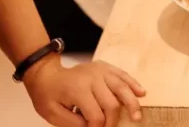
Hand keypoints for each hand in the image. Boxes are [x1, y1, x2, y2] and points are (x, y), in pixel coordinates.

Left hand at [24, 55, 144, 126]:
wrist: (46, 75)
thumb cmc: (47, 97)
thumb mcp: (53, 115)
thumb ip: (73, 124)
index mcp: (78, 90)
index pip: (95, 115)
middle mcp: (92, 78)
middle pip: (111, 102)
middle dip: (114, 121)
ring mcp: (100, 70)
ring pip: (121, 86)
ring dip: (131, 103)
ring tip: (137, 116)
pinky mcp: (105, 67)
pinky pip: (122, 74)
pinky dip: (132, 84)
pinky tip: (141, 93)